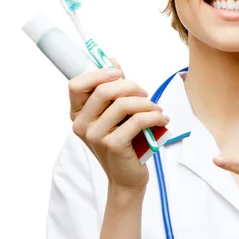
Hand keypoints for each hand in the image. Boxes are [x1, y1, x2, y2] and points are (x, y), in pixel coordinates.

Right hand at [68, 58, 169, 192]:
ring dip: (146, 103)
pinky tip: (162, 119)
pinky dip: (154, 116)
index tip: (120, 74)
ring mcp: (95, 136)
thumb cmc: (124, 143)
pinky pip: (137, 120)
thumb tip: (111, 59)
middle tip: (146, 94)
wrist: (127, 179)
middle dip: (131, 86)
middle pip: (104, 90)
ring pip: (124, 104)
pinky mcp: (113, 145)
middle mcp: (82, 125)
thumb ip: (113, 90)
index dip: (99, 74)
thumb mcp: (115, 116)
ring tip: (157, 109)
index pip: (76, 84)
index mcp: (78, 114)